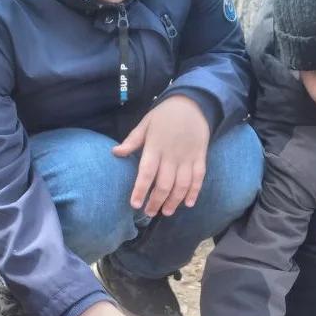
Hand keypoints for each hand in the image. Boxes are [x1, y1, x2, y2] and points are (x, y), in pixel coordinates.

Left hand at [113, 95, 209, 216]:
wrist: (192, 103)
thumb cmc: (164, 115)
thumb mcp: (145, 123)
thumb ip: (132, 140)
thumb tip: (115, 153)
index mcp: (155, 147)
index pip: (146, 173)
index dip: (140, 190)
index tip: (135, 204)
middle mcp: (171, 155)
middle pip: (164, 184)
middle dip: (156, 201)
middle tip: (150, 213)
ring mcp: (187, 157)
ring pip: (181, 185)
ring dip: (174, 201)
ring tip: (166, 212)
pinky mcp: (200, 157)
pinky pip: (198, 178)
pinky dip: (194, 192)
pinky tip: (188, 203)